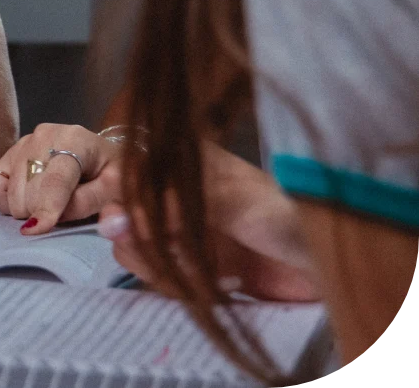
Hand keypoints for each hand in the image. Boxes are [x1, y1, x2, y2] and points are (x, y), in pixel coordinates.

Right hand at [0, 123, 123, 234]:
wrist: (99, 153)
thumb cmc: (110, 172)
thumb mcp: (115, 187)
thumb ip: (89, 201)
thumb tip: (57, 215)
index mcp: (75, 139)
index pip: (56, 179)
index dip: (47, 207)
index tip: (38, 229)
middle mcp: (44, 134)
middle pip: (30, 187)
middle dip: (40, 211)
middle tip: (60, 217)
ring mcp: (23, 142)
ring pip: (11, 190)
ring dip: (25, 209)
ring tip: (47, 207)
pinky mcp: (8, 153)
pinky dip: (3, 202)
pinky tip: (25, 202)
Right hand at [97, 145, 317, 301]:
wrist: (333, 268)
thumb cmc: (290, 220)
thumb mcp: (234, 203)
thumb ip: (176, 207)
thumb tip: (122, 217)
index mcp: (186, 164)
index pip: (129, 170)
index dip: (117, 195)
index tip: (119, 222)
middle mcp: (177, 194)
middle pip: (123, 211)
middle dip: (133, 236)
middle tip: (163, 250)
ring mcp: (183, 231)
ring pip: (136, 248)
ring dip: (159, 266)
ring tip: (202, 273)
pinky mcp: (193, 266)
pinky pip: (162, 278)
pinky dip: (181, 286)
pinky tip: (221, 284)